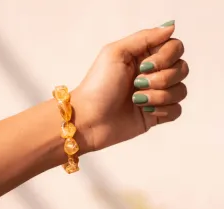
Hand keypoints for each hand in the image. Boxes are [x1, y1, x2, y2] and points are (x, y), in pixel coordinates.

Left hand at [73, 20, 188, 150]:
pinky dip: (162, 110)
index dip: (166, 56)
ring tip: (136, 100)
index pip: (175, 47)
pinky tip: (144, 111)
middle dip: (162, 78)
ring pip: (181, 90)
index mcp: (143, 56)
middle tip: (137, 83)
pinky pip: (176, 110)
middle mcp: (152, 74)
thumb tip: (171, 27)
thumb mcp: (116, 52)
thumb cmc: (98, 85)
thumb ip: (145, 37)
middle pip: (182, 68)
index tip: (145, 66)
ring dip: (160, 95)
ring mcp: (155, 95)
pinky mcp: (156, 114)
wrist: (90, 119)